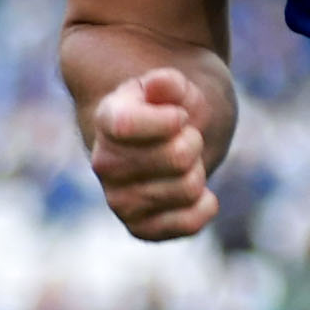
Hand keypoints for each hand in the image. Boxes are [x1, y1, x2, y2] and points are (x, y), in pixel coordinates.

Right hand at [87, 66, 219, 238]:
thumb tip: (161, 84)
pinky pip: (187, 224)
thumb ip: (169, 83)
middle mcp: (104, 163)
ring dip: (198, 172)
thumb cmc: (171, 109)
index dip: (170, 119)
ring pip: (188, 189)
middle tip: (186, 138)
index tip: (179, 115)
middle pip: (177, 158)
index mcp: (107, 120)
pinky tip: (199, 193)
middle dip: (194, 143)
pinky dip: (204, 206)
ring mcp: (118, 199)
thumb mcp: (173, 87)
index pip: (128, 125)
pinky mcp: (139, 227)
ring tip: (184, 162)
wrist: (166, 142)